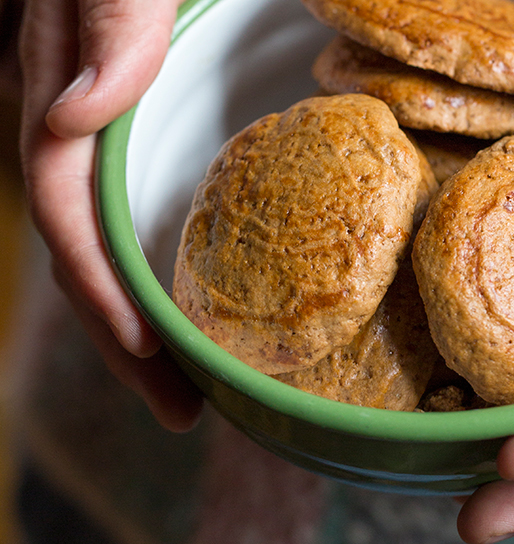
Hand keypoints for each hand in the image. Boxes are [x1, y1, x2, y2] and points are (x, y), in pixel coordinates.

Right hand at [18, 0, 202, 431]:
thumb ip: (103, 30)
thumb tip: (71, 119)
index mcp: (60, 95)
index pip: (71, 222)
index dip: (106, 297)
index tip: (156, 362)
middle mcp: (64, 118)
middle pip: (83, 251)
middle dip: (125, 338)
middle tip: (182, 408)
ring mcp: (87, 120)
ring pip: (97, 237)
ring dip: (135, 315)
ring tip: (182, 380)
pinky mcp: (118, 111)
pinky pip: (118, 204)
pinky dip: (143, 262)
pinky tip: (178, 290)